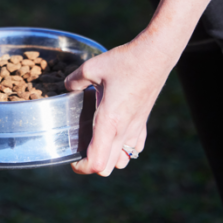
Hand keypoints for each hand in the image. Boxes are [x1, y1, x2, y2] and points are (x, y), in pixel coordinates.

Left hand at [65, 0, 218, 175]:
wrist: (156, 55)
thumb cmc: (125, 62)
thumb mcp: (91, 68)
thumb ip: (75, 80)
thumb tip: (67, 86)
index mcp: (110, 121)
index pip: (98, 162)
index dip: (82, 167)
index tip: (71, 159)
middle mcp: (125, 130)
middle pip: (109, 167)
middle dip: (91, 164)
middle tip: (78, 149)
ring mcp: (137, 127)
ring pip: (124, 160)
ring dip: (109, 158)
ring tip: (95, 142)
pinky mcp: (144, 122)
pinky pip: (135, 147)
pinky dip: (124, 148)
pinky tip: (114, 133)